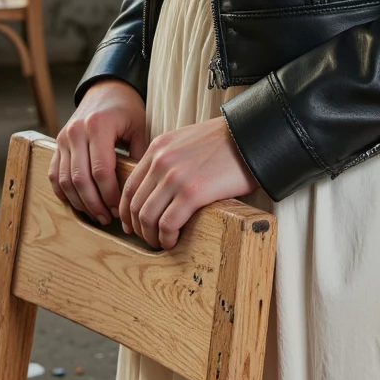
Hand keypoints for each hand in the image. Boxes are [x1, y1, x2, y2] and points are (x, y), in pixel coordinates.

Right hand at [49, 79, 146, 226]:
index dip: (110, 195)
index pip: (101, 171)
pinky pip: (54, 174)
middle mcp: (76, 132)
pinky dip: (64, 192)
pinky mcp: (57, 143)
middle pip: (80, 179)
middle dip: (94, 204)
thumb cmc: (126, 109)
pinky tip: (79, 203)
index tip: (121, 208)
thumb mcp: (139, 127)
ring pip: (65, 180)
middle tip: (108, 218)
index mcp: (98, 126)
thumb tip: (140, 191)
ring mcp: (63, 138)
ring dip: (80, 202)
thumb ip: (140, 156)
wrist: (106, 89)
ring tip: (97, 214)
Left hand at [120, 116, 258, 249]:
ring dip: (151, 236)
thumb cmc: (226, 143)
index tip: (132, 225)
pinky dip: (167, 238)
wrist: (252, 137)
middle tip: (148, 239)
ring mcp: (175, 176)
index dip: (127, 212)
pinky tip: (174, 241)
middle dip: (138, 228)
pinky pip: (168, 224)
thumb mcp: (187, 142)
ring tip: (162, 242)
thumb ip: (169, 160)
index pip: (129, 186)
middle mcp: (161, 161)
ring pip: (147, 217)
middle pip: (134, 204)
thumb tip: (159, 190)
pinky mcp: (193, 193)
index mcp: (158, 148)